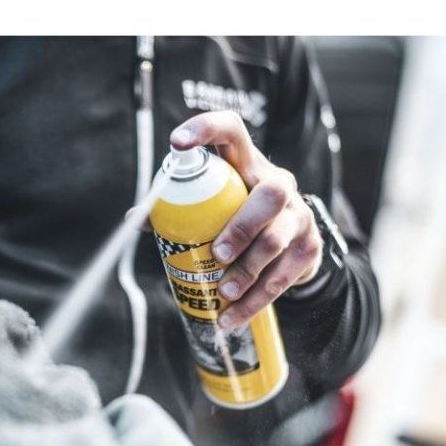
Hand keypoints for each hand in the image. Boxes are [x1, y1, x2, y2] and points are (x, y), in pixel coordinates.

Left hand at [170, 111, 323, 329]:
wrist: (291, 247)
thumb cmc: (239, 218)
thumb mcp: (215, 206)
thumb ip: (178, 208)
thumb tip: (136, 218)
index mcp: (247, 164)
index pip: (232, 131)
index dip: (206, 129)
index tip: (177, 143)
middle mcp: (279, 183)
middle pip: (269, 195)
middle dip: (242, 226)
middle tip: (217, 253)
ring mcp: (299, 215)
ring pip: (277, 240)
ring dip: (248, 270)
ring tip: (223, 292)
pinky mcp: (309, 247)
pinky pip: (284, 276)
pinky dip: (255, 300)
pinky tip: (232, 316)